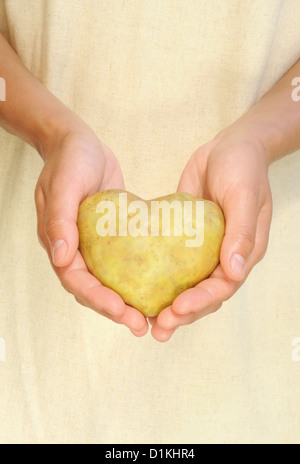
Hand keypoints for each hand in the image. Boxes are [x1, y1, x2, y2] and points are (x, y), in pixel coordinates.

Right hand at [35, 129, 147, 335]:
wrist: (78, 142)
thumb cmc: (70, 159)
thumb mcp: (65, 184)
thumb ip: (60, 220)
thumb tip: (61, 257)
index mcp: (59, 242)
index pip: (76, 281)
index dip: (97, 299)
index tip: (122, 311)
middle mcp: (74, 250)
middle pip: (92, 290)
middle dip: (116, 310)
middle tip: (142, 325)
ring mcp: (92, 245)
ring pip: (108, 282)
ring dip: (127, 301)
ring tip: (153, 317)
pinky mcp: (111, 237)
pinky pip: (122, 264)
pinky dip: (136, 278)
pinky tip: (157, 287)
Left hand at [151, 132, 272, 341]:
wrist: (230, 146)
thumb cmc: (243, 167)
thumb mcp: (244, 196)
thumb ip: (241, 233)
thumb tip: (233, 272)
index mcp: (243, 252)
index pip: (222, 286)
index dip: (201, 302)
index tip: (176, 309)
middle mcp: (224, 256)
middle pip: (204, 294)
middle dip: (182, 313)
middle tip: (158, 328)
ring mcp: (203, 249)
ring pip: (187, 284)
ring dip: (169, 304)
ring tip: (146, 320)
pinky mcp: (184, 238)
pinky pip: (172, 262)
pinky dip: (159, 278)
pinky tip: (138, 287)